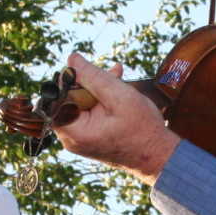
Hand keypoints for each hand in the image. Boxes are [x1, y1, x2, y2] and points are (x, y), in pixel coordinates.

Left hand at [51, 53, 179, 182]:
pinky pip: (88, 113)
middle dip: (89, 82)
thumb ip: (93, 75)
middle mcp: (71, 138)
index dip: (71, 80)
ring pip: (80, 104)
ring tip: (118, 77)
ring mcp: (80, 139)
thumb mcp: (118, 95)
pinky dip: (101, 101)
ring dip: (98, 89)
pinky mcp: (89, 137)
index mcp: (74, 131)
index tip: (90, 71)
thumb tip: (72, 58)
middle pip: (68, 100)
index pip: (57, 97)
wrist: (158, 155)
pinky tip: (117, 90)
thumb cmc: (142, 129)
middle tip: (112, 72)